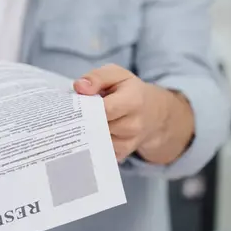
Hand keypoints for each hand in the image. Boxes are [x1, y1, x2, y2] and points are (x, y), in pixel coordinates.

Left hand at [73, 64, 193, 163]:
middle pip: (97, 126)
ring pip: (95, 140)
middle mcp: (133, 125)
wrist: (153, 114)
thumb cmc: (130, 91)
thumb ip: (97, 77)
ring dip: (86, 131)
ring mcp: (128, 143)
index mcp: (134, 101)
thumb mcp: (117, 75)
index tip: (77, 103)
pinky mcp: (121, 155)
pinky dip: (91, 143)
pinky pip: (98, 151)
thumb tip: (79, 87)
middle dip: (83, 120)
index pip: (104, 109)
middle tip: (76, 113)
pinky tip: (92, 132)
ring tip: (87, 120)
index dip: (87, 107)